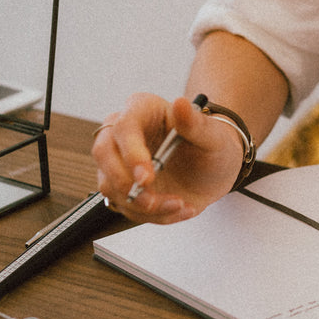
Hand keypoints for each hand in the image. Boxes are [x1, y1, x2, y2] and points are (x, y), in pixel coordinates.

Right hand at [92, 92, 246, 223]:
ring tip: (179, 204)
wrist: (215, 170)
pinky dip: (153, 215)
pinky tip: (180, 208)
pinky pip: (126, 207)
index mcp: (143, 109)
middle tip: (152, 200)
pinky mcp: (124, 187)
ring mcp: (120, 161)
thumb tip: (180, 103)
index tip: (146, 177)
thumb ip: (196, 124)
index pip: (124, 126)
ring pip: (110, 186)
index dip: (131, 153)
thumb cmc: (213, 146)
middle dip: (125, 183)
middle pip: (104, 154)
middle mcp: (124, 133)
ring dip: (142, 205)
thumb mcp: (213, 136)